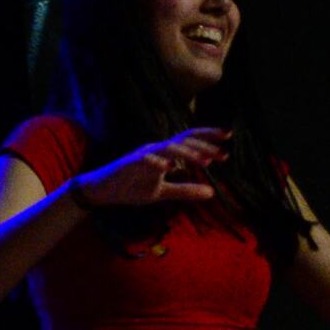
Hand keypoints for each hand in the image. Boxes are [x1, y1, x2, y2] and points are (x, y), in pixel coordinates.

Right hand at [70, 128, 228, 208]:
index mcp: (164, 153)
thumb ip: (185, 190)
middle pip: (183, 141)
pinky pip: (145, 160)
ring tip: (206, 161)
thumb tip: (212, 192)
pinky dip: (157, 162)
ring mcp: (142, 155)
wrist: (100, 192)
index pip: (189, 140)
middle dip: (205, 145)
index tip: (229, 137)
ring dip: (188, 154)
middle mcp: (155, 149)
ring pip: (169, 148)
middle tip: (224, 154)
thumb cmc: (130, 188)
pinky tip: (170, 167)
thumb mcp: (162, 192)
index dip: (208, 137)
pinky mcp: (128, 164)